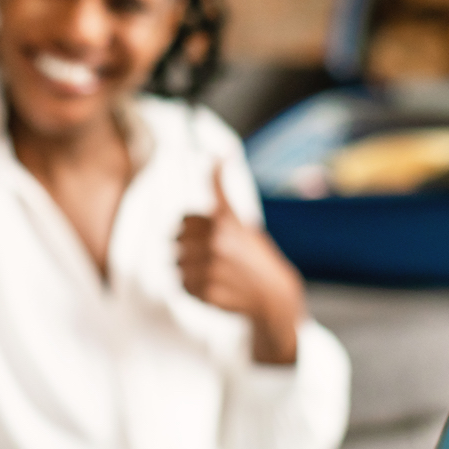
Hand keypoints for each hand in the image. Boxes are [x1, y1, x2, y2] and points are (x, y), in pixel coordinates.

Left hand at [177, 165, 304, 363]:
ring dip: (191, 270)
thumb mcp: (236, 217)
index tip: (213, 238)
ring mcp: (211, 269)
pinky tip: (214, 287)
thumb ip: (219, 187)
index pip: (182, 222)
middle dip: (191, 250)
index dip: (194, 231)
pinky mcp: (206, 293)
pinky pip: (182, 286)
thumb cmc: (252, 252)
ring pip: (177, 266)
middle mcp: (215, 243)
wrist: (273, 295)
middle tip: (215, 258)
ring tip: (215, 273)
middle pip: (175, 244)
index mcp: (220, 221)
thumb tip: (218, 153)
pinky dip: (193, 288)